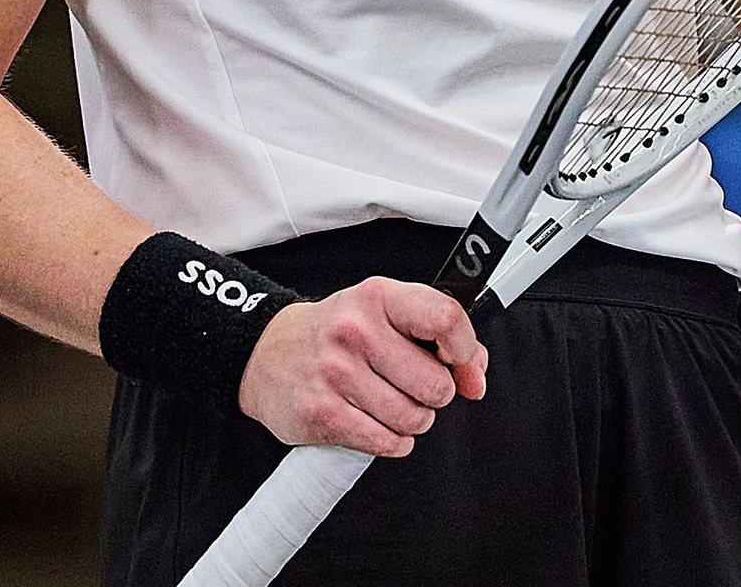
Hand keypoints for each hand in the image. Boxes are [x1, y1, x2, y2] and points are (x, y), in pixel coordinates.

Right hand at [236, 275, 488, 455]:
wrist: (266, 353)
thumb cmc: (336, 332)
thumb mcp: (384, 313)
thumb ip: (438, 333)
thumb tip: (475, 373)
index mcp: (378, 298)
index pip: (446, 318)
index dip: (465, 350)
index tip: (463, 365)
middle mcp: (356, 331)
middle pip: (435, 384)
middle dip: (435, 394)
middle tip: (415, 387)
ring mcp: (336, 374)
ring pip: (414, 418)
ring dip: (413, 419)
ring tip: (390, 403)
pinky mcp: (323, 414)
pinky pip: (387, 442)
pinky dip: (392, 440)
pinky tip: (377, 423)